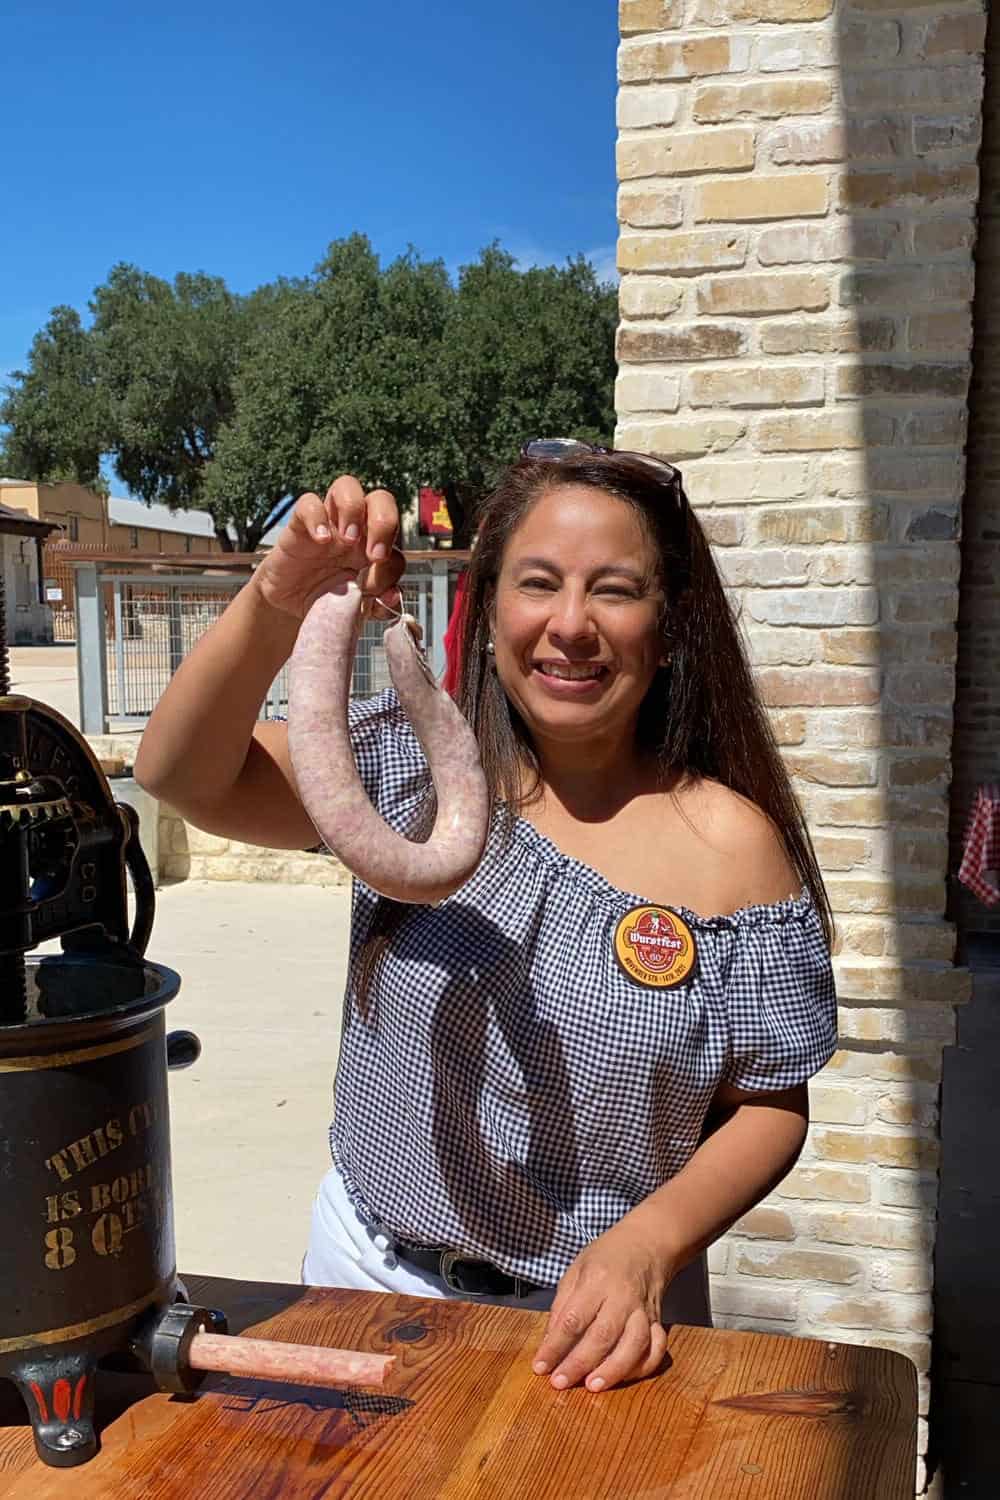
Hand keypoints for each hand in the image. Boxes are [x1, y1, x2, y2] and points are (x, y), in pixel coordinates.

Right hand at [253, 476, 404, 620]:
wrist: (290, 603)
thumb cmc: (327, 598)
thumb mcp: (355, 607)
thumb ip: (376, 604)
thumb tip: (393, 596)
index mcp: (374, 545)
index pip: (396, 541)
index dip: (391, 564)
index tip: (376, 589)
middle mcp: (355, 528)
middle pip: (381, 499)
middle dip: (384, 522)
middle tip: (374, 555)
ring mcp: (328, 522)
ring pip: (347, 486)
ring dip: (353, 509)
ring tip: (347, 540)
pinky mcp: (300, 524)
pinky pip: (309, 503)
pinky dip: (316, 517)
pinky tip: (320, 540)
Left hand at [532, 1223, 671, 1392]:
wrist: (647, 1243)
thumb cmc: (607, 1256)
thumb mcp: (576, 1269)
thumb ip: (562, 1305)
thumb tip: (550, 1342)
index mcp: (596, 1280)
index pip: (573, 1319)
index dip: (555, 1347)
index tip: (540, 1367)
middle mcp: (622, 1296)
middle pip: (602, 1335)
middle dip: (579, 1364)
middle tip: (560, 1382)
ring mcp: (643, 1310)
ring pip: (633, 1345)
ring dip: (613, 1370)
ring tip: (592, 1386)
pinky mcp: (658, 1320)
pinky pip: (656, 1348)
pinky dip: (644, 1366)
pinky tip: (625, 1376)